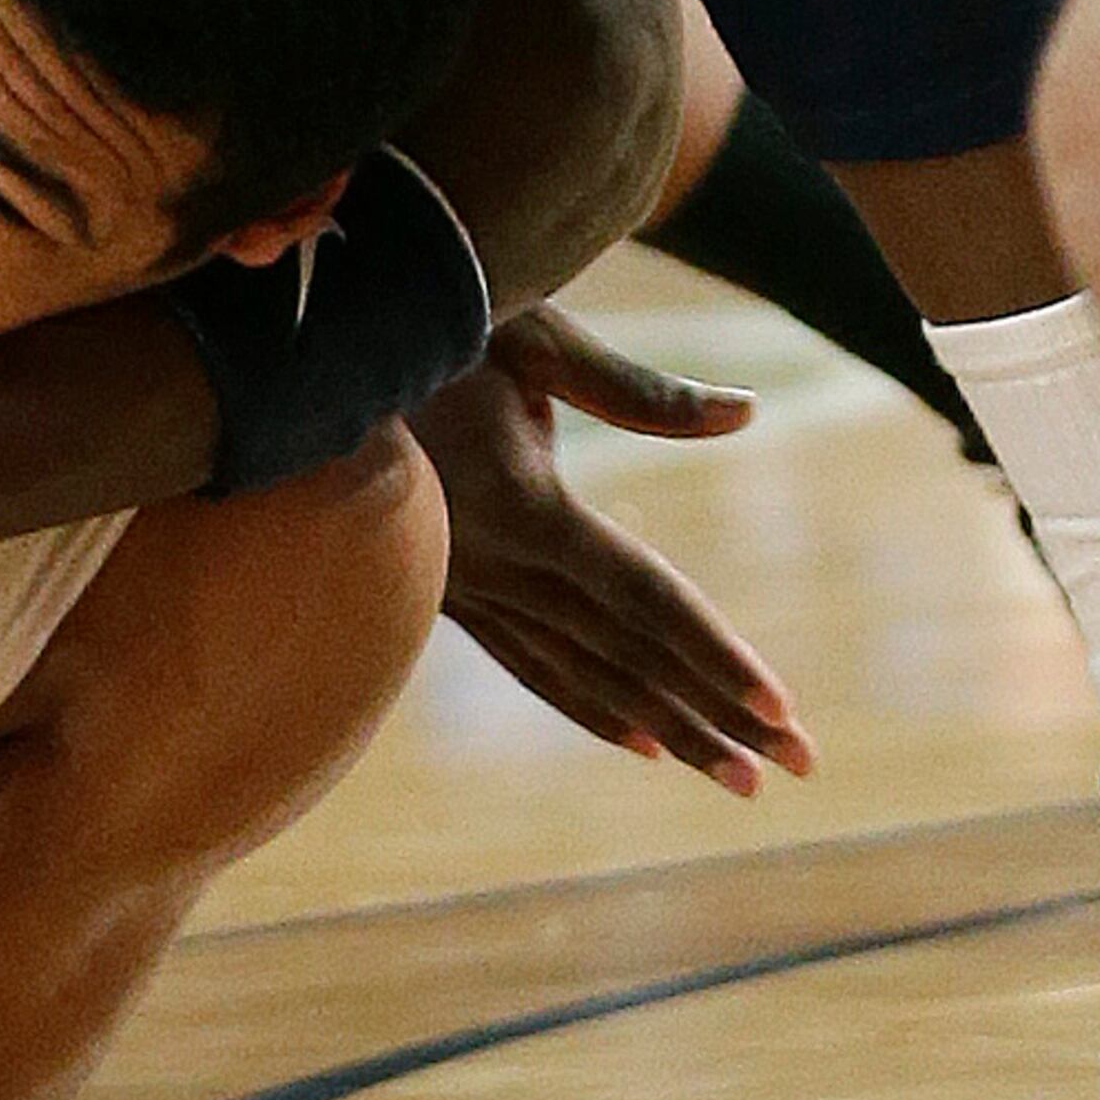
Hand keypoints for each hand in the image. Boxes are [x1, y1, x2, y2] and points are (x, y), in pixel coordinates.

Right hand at [422, 308, 813, 791]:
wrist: (302, 353)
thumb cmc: (430, 321)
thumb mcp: (535, 338)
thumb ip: (641, 392)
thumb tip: (750, 411)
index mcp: (524, 505)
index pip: (643, 596)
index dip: (716, 655)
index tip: (782, 711)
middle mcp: (493, 562)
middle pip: (624, 653)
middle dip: (713, 714)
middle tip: (796, 768)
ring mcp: (461, 583)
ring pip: (579, 673)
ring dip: (664, 727)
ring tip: (735, 778)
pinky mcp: (440, 586)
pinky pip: (525, 662)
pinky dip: (586, 704)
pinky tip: (638, 740)